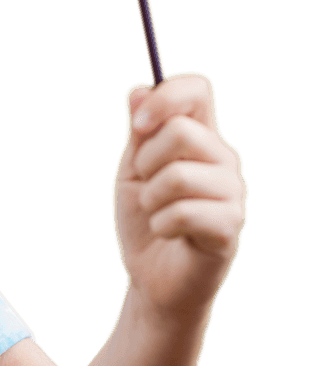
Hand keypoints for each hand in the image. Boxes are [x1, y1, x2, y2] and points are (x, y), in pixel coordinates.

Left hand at [113, 73, 247, 319]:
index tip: (137, 125)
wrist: (152, 276)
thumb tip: (139, 89)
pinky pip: (183, 212)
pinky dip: (160, 224)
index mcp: (200, 136)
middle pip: (181, 131)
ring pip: (178, 175)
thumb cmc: (145, 217)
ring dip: (150, 198)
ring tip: (156, 212)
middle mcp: (223, 158)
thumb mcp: (133, 169)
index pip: (198, 90)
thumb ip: (139, 131)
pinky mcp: (231, 226)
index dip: (166, 97)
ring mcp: (232, 193)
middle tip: (146, 184)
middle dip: (145, 161)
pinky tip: (167, 233)